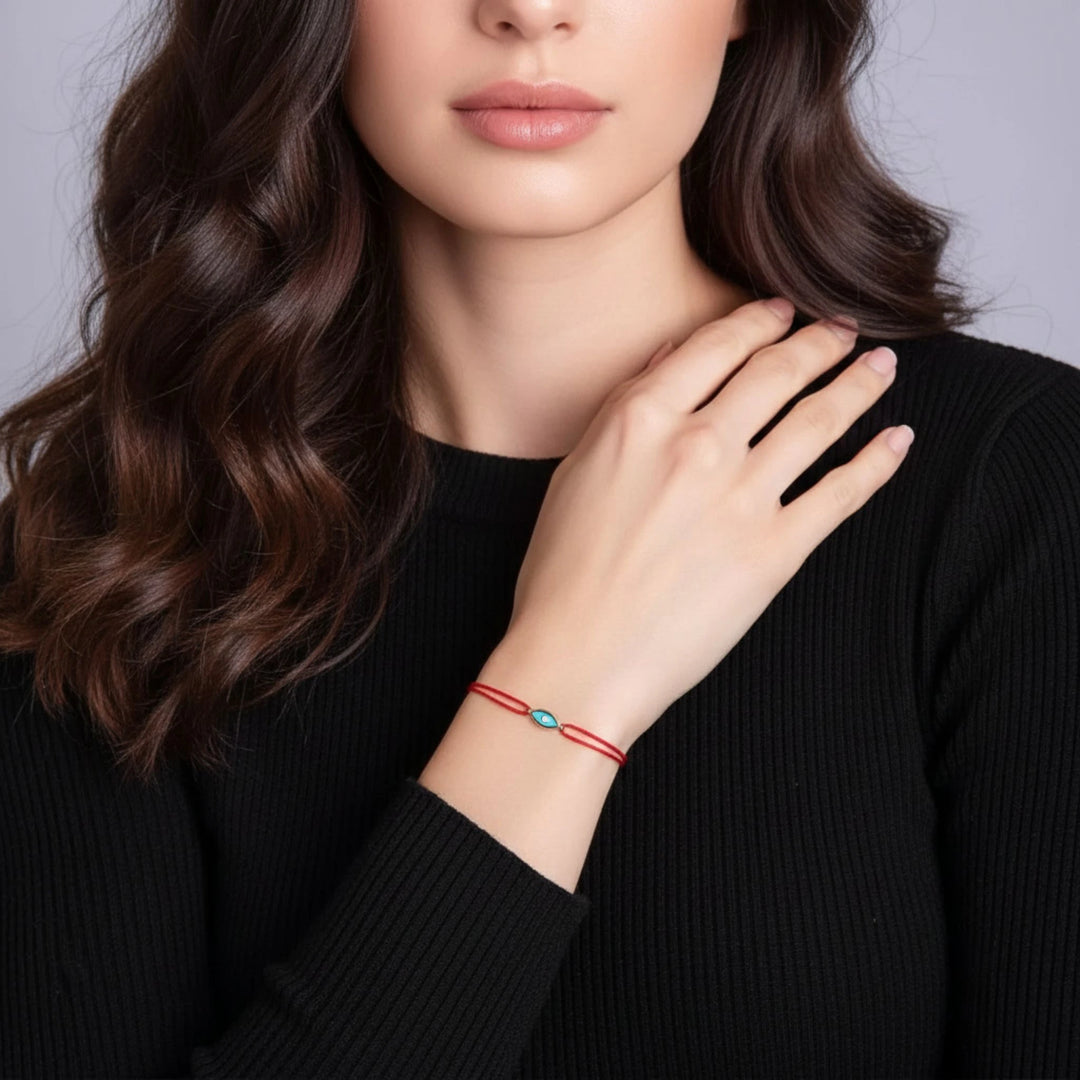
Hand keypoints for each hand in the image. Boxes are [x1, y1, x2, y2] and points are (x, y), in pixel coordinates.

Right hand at [499, 298, 909, 749]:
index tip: (782, 311)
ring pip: (819, 420)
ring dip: (858, 385)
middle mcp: (698, 445)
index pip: (717, 346)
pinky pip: (841, 493)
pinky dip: (878, 461)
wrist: (578, 658)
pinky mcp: (775, 552)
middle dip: (819, 342)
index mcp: (642, 418)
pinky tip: (897, 439)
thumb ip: (624, 409)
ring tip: (880, 367)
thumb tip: (672, 359)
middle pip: (778, 372)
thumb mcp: (574, 472)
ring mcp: (741, 497)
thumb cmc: (561, 573)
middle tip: (843, 330)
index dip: (760, 320)